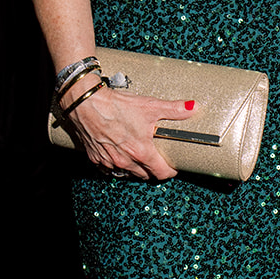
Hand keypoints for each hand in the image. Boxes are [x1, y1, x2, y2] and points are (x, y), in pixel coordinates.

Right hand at [64, 84, 194, 179]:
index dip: (170, 171)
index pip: (161, 172)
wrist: (86, 103)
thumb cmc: (116, 106)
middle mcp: (125, 161)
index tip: (173, 167)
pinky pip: (110, 169)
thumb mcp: (149, 106)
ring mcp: (109, 161)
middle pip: (145, 175)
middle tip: (158, 160)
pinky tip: (120, 156)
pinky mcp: (96, 158)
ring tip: (140, 157)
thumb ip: (174, 109)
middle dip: (153, 170)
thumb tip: (193, 107)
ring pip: (128, 173)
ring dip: (136, 169)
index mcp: (141, 152)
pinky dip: (117, 165)